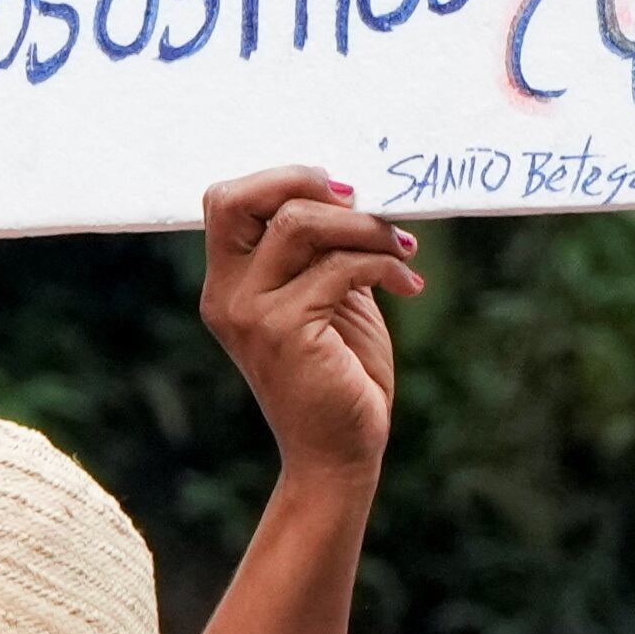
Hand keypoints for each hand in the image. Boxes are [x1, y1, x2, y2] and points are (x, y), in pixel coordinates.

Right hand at [198, 168, 423, 476]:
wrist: (340, 454)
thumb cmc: (340, 376)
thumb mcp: (328, 299)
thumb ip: (323, 251)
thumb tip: (355, 192)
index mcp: (228, 284)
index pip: (226, 201)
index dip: (281, 179)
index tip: (343, 192)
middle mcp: (227, 296)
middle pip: (237, 200)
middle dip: (306, 183)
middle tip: (364, 201)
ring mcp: (251, 313)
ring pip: (298, 224)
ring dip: (363, 226)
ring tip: (402, 248)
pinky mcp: (286, 331)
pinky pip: (338, 267)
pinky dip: (382, 264)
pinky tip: (408, 284)